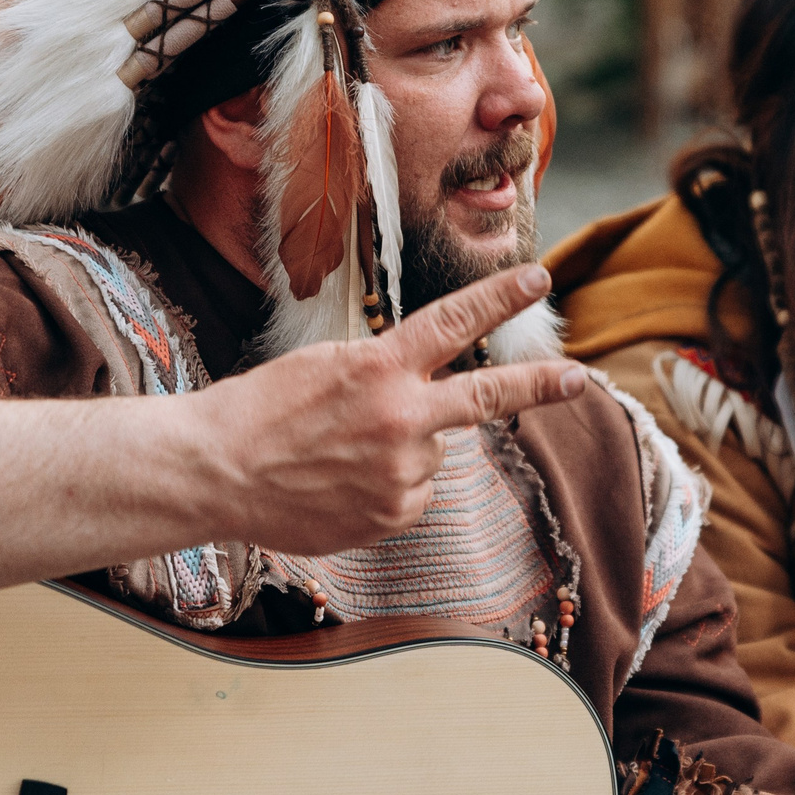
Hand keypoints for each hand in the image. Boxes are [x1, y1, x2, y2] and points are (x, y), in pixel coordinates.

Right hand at [187, 265, 586, 554]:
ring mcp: (400, 471)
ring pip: (431, 452)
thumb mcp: (325, 366)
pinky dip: (386, 487)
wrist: (215, 470)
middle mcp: (401, 418)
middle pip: (488, 396)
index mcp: (380, 367)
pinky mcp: (391, 515)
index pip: (454, 322)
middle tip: (579, 376)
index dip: (500, 298)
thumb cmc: (260, 410)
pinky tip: (340, 482)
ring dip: (401, 449)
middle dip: (539, 384)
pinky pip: (410, 493)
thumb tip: (433, 407)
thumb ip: (387, 376)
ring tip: (339, 452)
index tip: (538, 279)